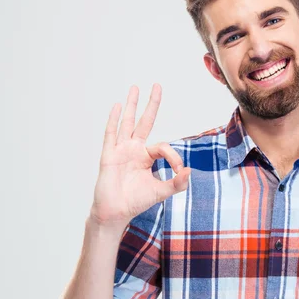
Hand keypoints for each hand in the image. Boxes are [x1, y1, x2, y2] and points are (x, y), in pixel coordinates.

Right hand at [89, 84, 190, 232]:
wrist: (115, 213)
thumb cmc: (136, 201)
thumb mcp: (161, 192)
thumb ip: (177, 184)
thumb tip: (189, 171)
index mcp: (147, 156)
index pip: (163, 146)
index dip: (174, 156)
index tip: (179, 170)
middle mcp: (134, 149)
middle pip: (144, 121)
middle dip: (151, 104)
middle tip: (157, 86)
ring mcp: (121, 150)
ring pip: (127, 123)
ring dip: (132, 105)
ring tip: (135, 88)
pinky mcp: (109, 156)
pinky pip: (111, 134)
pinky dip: (114, 120)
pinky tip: (118, 106)